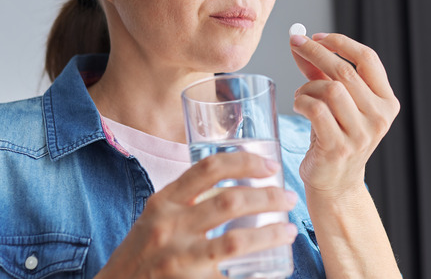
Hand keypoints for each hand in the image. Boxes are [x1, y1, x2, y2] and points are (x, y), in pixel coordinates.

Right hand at [96, 152, 297, 278]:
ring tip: (289, 230)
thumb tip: (232, 183)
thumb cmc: (141, 254)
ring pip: (237, 241)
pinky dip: (259, 272)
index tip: (270, 166)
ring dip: (271, 234)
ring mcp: (180, 259)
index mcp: (164, 202)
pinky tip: (275, 267)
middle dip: (268, 198)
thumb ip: (186, 201)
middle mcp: (170, 227)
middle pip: (230, 202)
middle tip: (287, 199)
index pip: (208, 168)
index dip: (245, 162)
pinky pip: (233, 276)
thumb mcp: (156, 218)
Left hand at [289, 33, 399, 199]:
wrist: (335, 183)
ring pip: (330, 89)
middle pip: (345, 71)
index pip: (368, 59)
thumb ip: (320, 72)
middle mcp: (379, 117)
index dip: (341, 42)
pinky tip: (299, 106)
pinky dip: (302, 102)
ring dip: (307, 86)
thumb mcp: (335, 102)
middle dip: (315, 52)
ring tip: (302, 94)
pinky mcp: (339, 147)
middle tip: (296, 43)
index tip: (317, 36)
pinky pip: (316, 110)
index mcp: (386, 101)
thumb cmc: (334, 137)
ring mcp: (361, 134)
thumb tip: (300, 40)